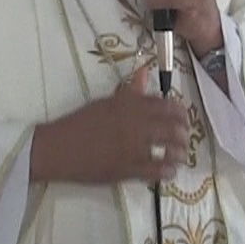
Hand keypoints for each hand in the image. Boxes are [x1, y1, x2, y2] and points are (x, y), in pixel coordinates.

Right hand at [30, 68, 184, 184]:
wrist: (59, 148)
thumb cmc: (80, 123)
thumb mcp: (105, 102)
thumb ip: (129, 90)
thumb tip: (145, 72)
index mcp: (130, 105)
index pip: (165, 104)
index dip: (179, 111)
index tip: (183, 116)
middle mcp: (135, 124)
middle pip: (172, 127)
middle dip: (183, 133)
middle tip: (185, 137)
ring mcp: (133, 148)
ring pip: (168, 150)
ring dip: (179, 153)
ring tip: (180, 155)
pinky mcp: (128, 169)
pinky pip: (156, 171)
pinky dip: (167, 171)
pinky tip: (170, 171)